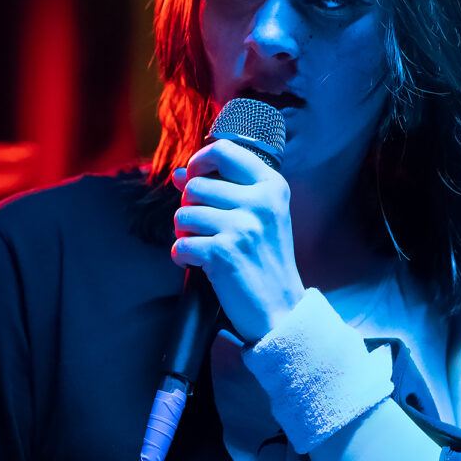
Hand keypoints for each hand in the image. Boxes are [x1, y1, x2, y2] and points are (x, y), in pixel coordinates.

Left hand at [171, 138, 305, 343]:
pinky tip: (197, 264)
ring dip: (184, 233)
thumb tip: (179, 174)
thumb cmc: (266, 261)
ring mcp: (242, 227)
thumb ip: (221, 190)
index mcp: (272, 186)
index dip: (199, 162)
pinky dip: (182, 256)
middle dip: (189, 207)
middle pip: (195, 186)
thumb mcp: (258, 217)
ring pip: (183, 214)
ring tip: (202, 246)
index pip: (224, 150)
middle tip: (203, 228)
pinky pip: (181, 244)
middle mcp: (260, 202)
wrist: (281, 309)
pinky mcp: (223, 252)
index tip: (194, 177)